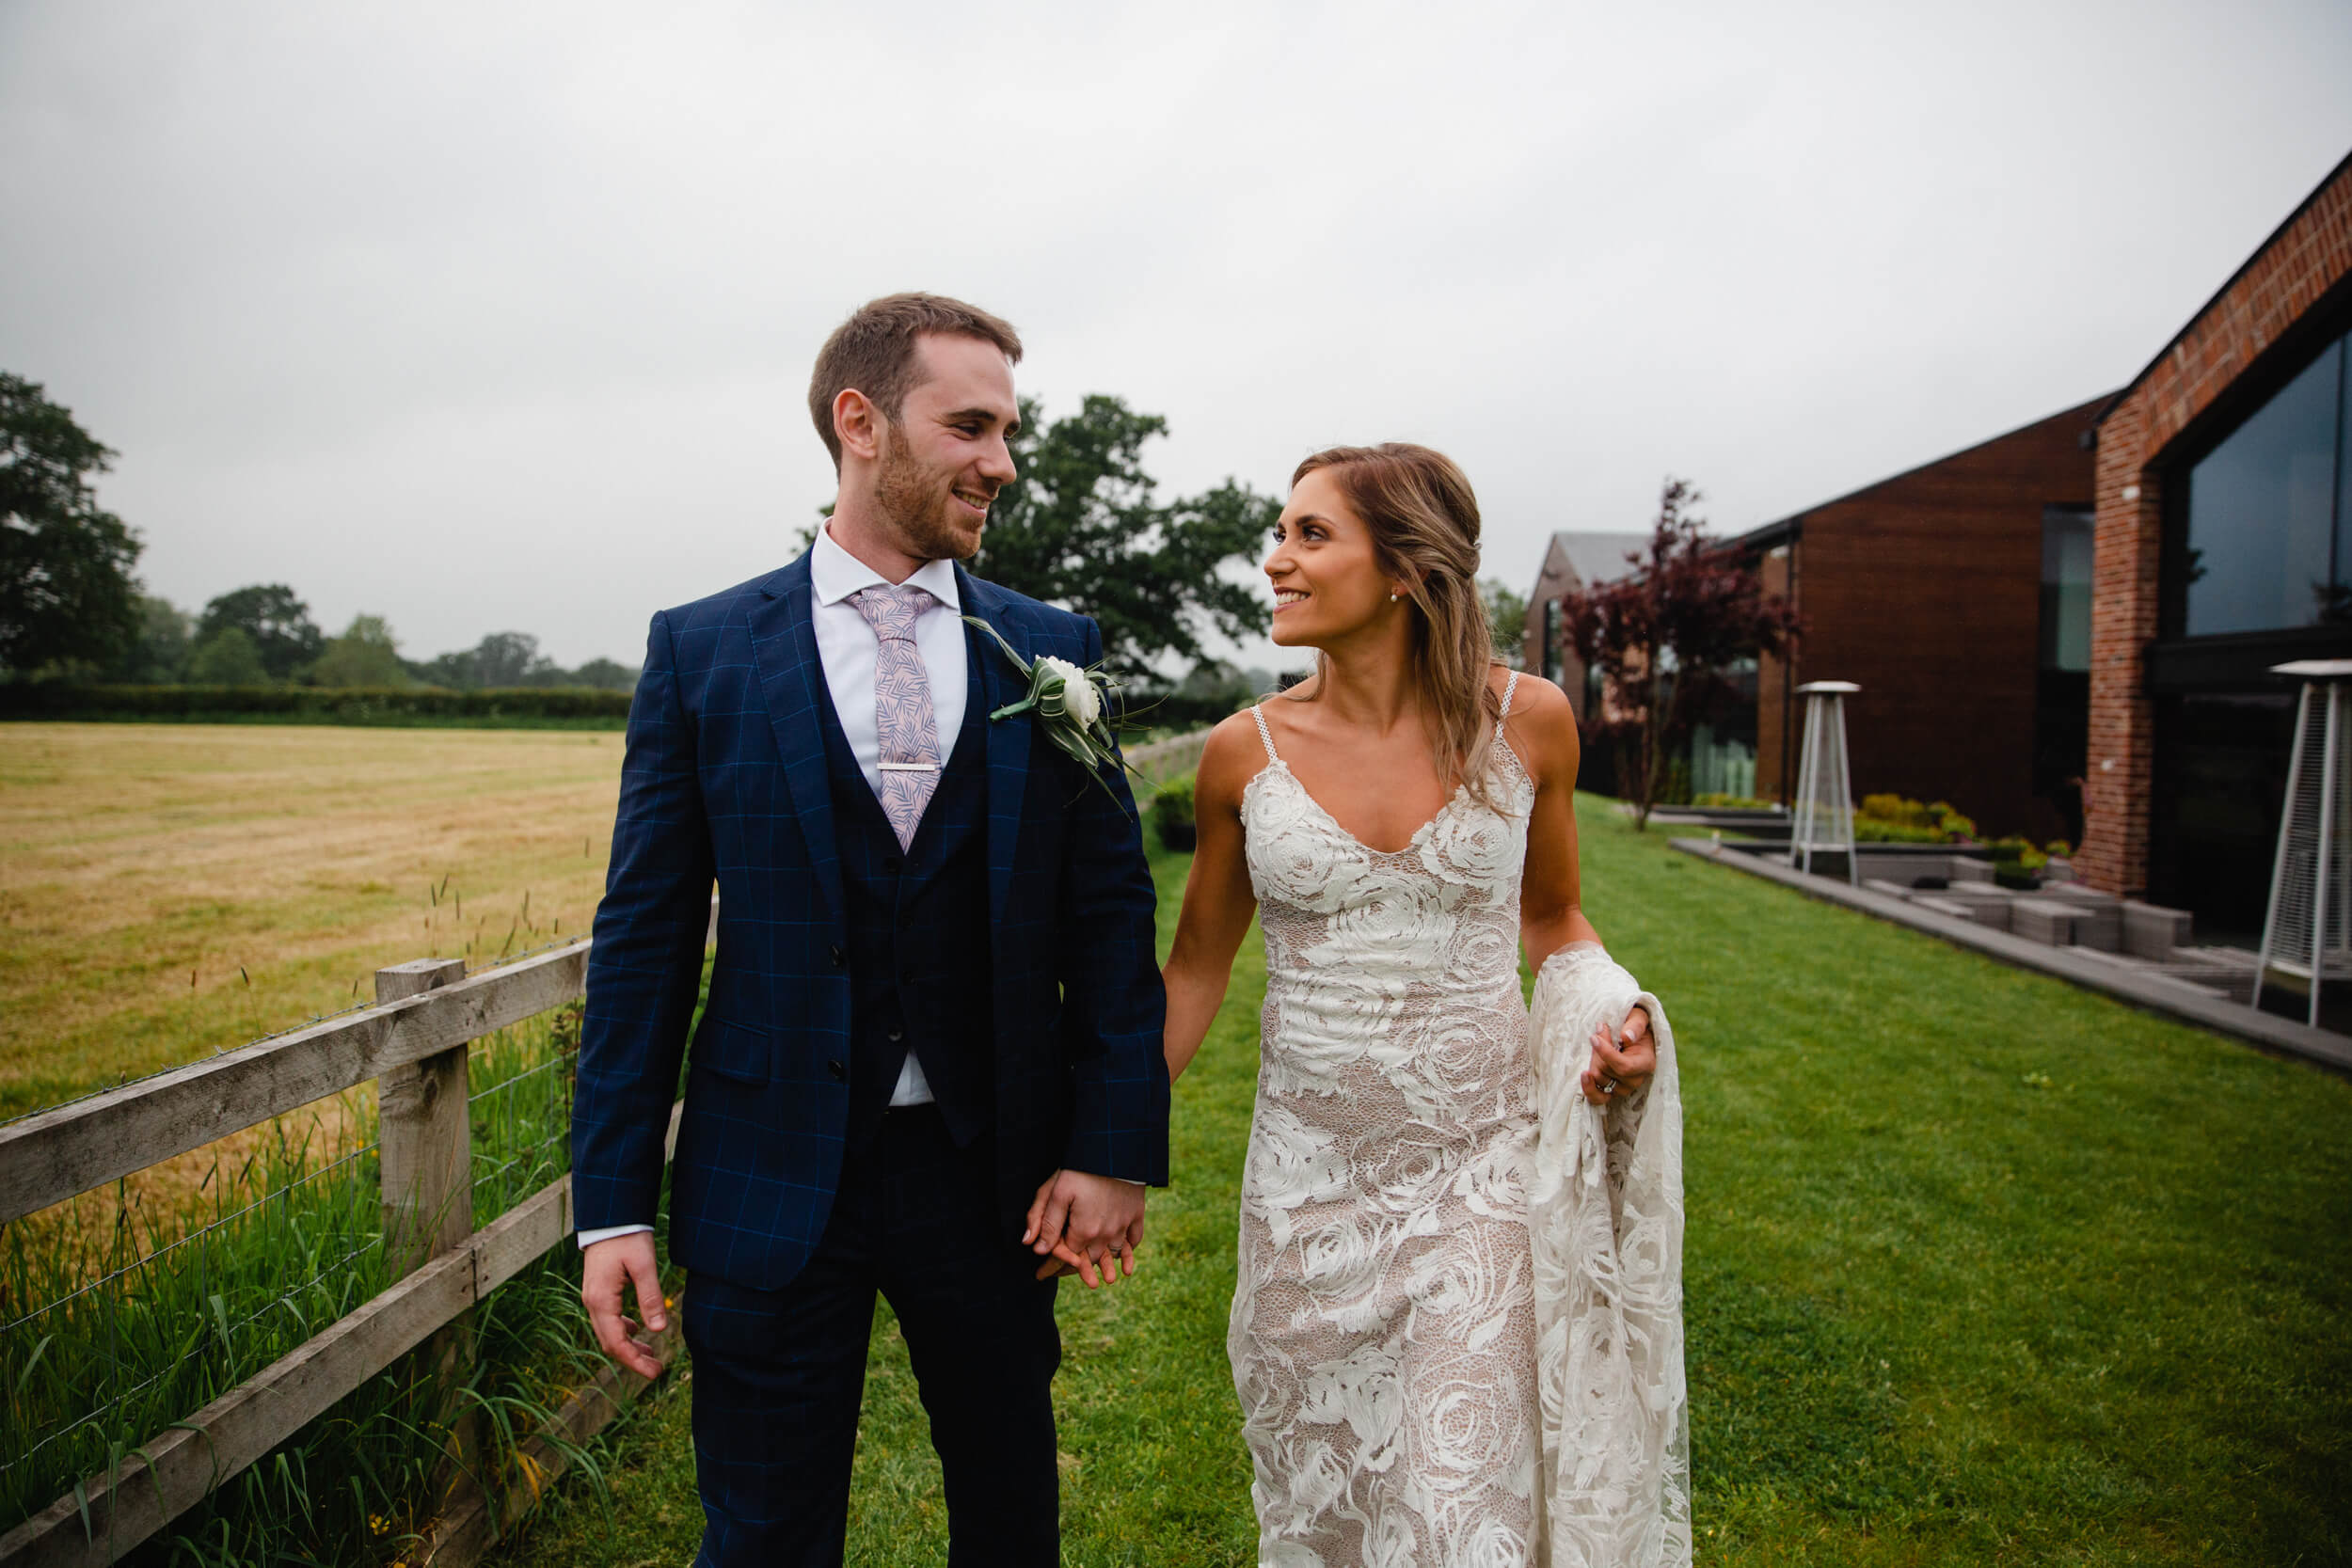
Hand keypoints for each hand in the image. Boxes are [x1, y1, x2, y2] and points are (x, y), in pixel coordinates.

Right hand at [581, 1231, 667, 1377]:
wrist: (609, 1217)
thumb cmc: (627, 1237)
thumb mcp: (644, 1265)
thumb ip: (650, 1297)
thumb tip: (660, 1329)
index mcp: (601, 1300)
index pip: (616, 1342)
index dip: (634, 1361)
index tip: (654, 1373)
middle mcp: (592, 1302)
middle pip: (610, 1342)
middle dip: (632, 1359)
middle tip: (656, 1370)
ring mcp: (592, 1297)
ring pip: (608, 1332)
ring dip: (628, 1346)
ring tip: (651, 1354)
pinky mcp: (598, 1291)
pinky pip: (607, 1319)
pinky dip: (623, 1330)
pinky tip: (638, 1331)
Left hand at [1022, 1169, 1146, 1286]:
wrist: (1116, 1152)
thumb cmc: (1082, 1170)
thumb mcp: (1057, 1191)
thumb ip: (1045, 1220)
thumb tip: (1034, 1248)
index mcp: (1084, 1231)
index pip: (1065, 1257)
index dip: (1051, 1267)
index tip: (1040, 1275)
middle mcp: (1105, 1234)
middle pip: (1091, 1259)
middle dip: (1081, 1271)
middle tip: (1079, 1281)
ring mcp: (1123, 1225)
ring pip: (1114, 1254)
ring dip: (1108, 1267)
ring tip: (1108, 1280)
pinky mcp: (1136, 1214)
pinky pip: (1135, 1239)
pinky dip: (1129, 1250)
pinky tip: (1125, 1256)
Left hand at [1580, 1003, 1656, 1106]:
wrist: (1630, 1034)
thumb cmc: (1634, 1025)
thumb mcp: (1638, 1017)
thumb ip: (1635, 1025)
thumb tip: (1625, 1037)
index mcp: (1646, 1063)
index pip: (1623, 1066)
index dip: (1606, 1053)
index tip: (1594, 1037)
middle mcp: (1636, 1079)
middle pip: (1606, 1071)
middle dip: (1597, 1051)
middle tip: (1598, 1034)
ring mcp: (1623, 1088)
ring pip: (1599, 1078)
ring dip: (1593, 1060)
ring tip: (1598, 1046)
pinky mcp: (1611, 1091)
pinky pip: (1598, 1098)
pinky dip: (1589, 1089)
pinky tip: (1584, 1074)